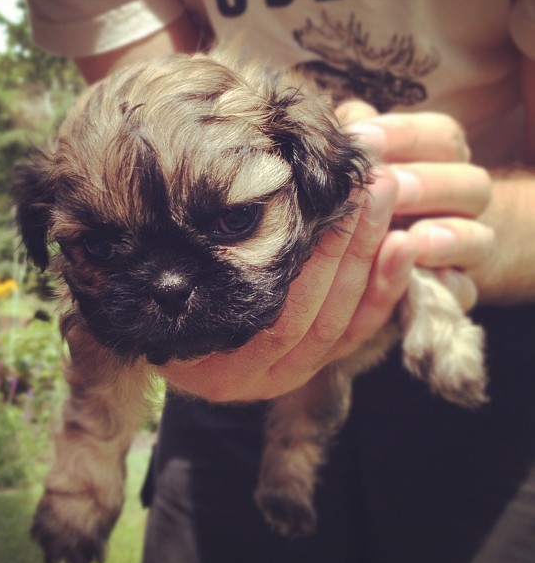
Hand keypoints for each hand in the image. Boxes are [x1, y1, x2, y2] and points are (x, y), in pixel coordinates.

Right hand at [157, 104, 494, 402]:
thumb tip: (224, 190)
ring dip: (371, 261)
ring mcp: (289, 373)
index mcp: (217, 368)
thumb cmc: (162, 297)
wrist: (165, 332)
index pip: (280, 319)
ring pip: (343, 324)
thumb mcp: (171, 279)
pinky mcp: (314, 362)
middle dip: (351, 249)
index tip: (334, 198)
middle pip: (319, 318)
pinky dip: (383, 291)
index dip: (315, 263)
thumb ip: (201, 252)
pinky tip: (401, 246)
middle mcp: (257, 379)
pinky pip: (357, 332)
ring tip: (387, 197)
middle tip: (372, 183)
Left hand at [343, 101, 493, 309]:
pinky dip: (449, 289)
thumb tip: (344, 122)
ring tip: (412, 240)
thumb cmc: (363, 200)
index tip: (362, 140)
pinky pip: (464, 292)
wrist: (386, 256)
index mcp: (440, 163)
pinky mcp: (455, 290)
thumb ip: (356, 147)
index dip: (404, 135)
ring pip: (479, 239)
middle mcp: (460, 202)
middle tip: (390, 188)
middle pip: (471, 185)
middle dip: (426, 185)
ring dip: (449, 238)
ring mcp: (464, 249)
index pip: (441, 138)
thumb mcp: (357, 169)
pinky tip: (424, 283)